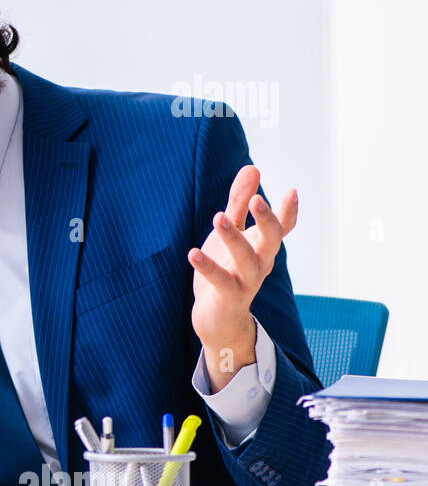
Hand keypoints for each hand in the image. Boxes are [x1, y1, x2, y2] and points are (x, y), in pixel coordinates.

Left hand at [188, 165, 297, 391]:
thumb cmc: (226, 269)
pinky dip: (207, 267)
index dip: (288, 211)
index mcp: (263, 247)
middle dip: (267, 220)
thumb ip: (239, 202)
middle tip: (257, 199)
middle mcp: (260, 263)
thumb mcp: (231, 232)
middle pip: (271, 241)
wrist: (218, 318)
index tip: (291, 191)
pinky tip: (193, 253)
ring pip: (247, 260)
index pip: (283, 228)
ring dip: (234, 238)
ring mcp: (246, 281)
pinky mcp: (228, 297)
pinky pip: (220, 281)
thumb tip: (252, 167)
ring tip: (218, 217)